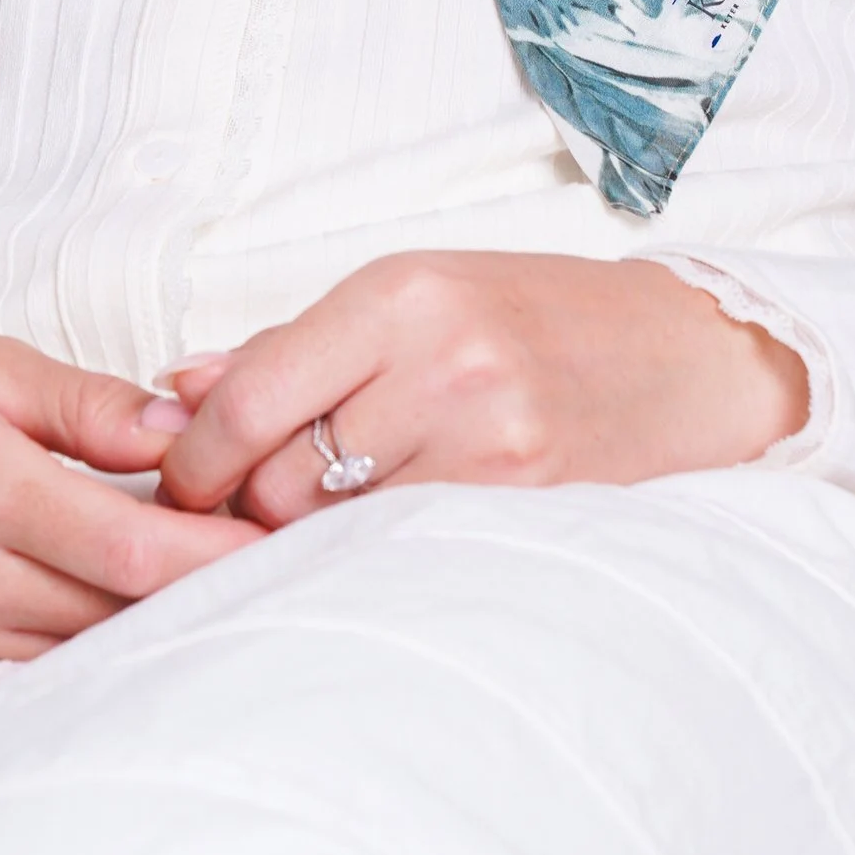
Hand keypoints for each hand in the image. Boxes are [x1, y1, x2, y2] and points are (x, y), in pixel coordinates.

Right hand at [0, 312, 263, 660]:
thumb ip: (83, 405)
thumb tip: (179, 436)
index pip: (127, 546)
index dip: (215, 552)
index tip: (277, 533)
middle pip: (113, 610)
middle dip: (199, 587)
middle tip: (274, 552)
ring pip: (75, 647)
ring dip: (145, 616)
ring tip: (210, 571)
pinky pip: (25, 660)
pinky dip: (82, 633)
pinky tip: (121, 598)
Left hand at [144, 251, 810, 528]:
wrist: (680, 357)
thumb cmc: (531, 316)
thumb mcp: (408, 296)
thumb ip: (289, 347)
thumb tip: (175, 391)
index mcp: (401, 296)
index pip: (254, 397)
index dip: (195, 456)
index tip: (178, 479)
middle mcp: (442, 364)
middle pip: (282, 478)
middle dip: (244, 506)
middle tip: (239, 511)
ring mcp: (489, 445)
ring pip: (334, 530)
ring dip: (304, 539)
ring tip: (313, 524)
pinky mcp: (524, 510)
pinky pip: (401, 555)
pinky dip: (369, 558)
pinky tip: (375, 544)